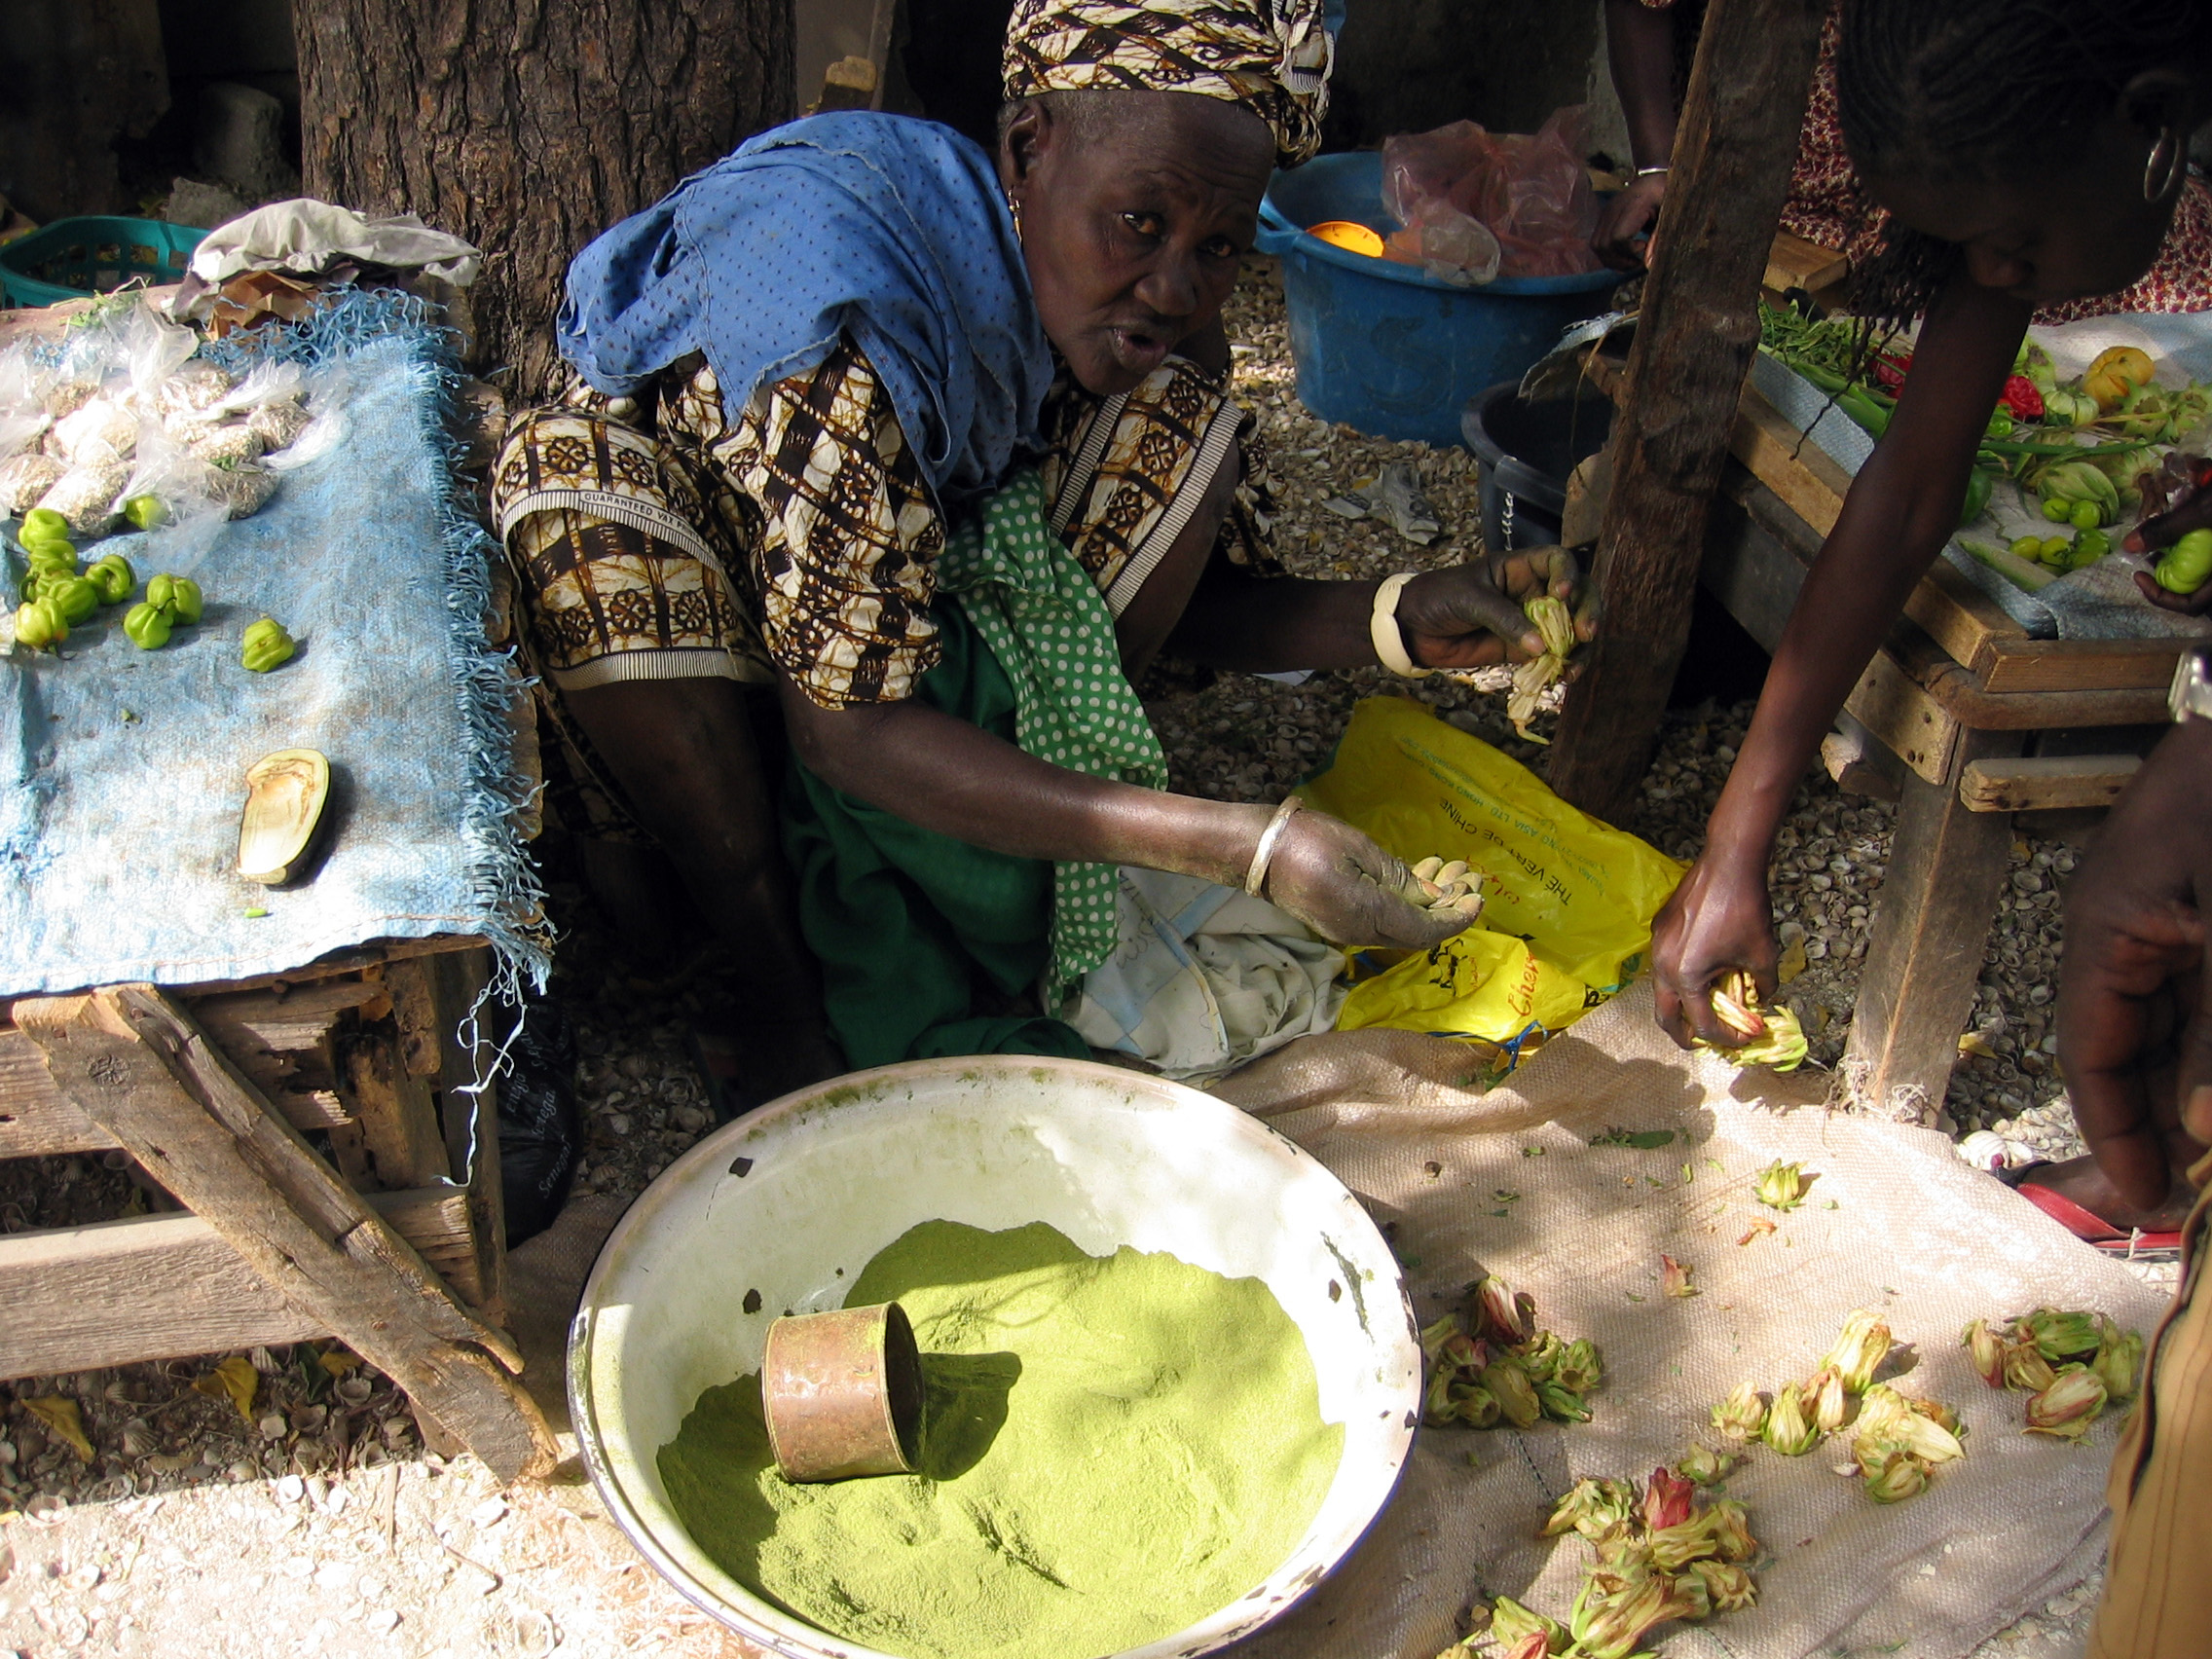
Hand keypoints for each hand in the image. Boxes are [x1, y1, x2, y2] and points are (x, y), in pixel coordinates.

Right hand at [1259, 809, 1471, 949]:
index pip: (1426, 930)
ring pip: (1403, 924)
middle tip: (1472, 875)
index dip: (1457, 917)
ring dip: (1430, 899)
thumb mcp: (1359, 849)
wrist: (1255, 852)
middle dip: (1449, 905)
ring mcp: (1348, 929)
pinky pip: (1385, 918)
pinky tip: (1420, 871)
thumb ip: (1398, 876)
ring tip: (1452, 868)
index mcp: (1367, 915)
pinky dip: (1408, 899)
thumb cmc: (1305, 841)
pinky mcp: (1341, 920)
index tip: (1479, 898)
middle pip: (1418, 931)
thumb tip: (1431, 894)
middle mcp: (1360, 932)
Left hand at [1397, 547, 1596, 671]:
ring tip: (1575, 666)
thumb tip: (1540, 646)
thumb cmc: (1438, 599)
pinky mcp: (1524, 649)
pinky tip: (1564, 677)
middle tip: (1585, 634)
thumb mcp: (1469, 600)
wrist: (1413, 629)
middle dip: (1588, 612)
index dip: (1568, 574)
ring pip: (1571, 629)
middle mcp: (1533, 591)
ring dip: (1581, 648)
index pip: (1558, 560)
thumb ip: (1504, 619)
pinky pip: (1552, 656)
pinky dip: (1563, 667)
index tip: (1561, 594)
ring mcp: (1532, 621)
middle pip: (1578, 596)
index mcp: (1520, 567)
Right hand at [1592, 172, 1665, 273]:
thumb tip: (1649, 264)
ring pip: (1596, 245)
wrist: (1652, 178)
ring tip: (1629, 261)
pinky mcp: (1603, 218)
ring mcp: (1606, 213)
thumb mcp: (1669, 214)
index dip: (1628, 250)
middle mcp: (1614, 208)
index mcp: (1633, 205)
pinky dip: (1608, 253)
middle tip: (1637, 262)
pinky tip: (1623, 254)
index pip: (1617, 236)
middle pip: (1603, 244)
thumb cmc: (1664, 195)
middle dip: (1619, 260)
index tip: (1643, 247)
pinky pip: (1597, 242)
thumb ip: (1658, 238)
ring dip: (1611, 260)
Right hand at [1650, 852, 1779, 1047]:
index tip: (1747, 1037)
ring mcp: (1657, 945)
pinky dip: (1681, 977)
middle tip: (1706, 1043)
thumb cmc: (1747, 910)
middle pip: (1665, 1016)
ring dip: (1682, 1004)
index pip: (1703, 1024)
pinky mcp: (1659, 928)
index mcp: (1687, 976)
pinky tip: (1702, 969)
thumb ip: (1763, 986)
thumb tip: (1761, 1000)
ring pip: (1662, 989)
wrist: (1728, 864)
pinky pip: (1665, 963)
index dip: (1728, 1038)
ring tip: (1706, 1007)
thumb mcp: (1764, 955)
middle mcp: (1663, 965)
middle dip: (1685, 1036)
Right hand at [2054, 717, 2211, 1209]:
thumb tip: (2200, 1131)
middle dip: (2161, 1120)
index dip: (2117, 1133)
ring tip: (2211, 1149)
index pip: (2091, 1054)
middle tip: (2186, 1191)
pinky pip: (2204, 993)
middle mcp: (2129, 933)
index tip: (2145, 1205)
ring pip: (2178, 1026)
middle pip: (2132, 1048)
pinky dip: (2211, 1038)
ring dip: (2195, 1082)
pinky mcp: (2210, 908)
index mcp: (2107, 933)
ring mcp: (2175, 918)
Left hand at [2125, 453, 2211, 612]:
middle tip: (2147, 559)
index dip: (2160, 597)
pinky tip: (2184, 528)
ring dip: (2180, 560)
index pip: (2191, 605)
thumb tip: (2129, 545)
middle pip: (2195, 590)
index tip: (2139, 576)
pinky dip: (2194, 546)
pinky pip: (2209, 557)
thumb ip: (2169, 528)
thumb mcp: (2206, 510)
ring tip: (2161, 544)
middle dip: (2167, 577)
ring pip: (2203, 573)